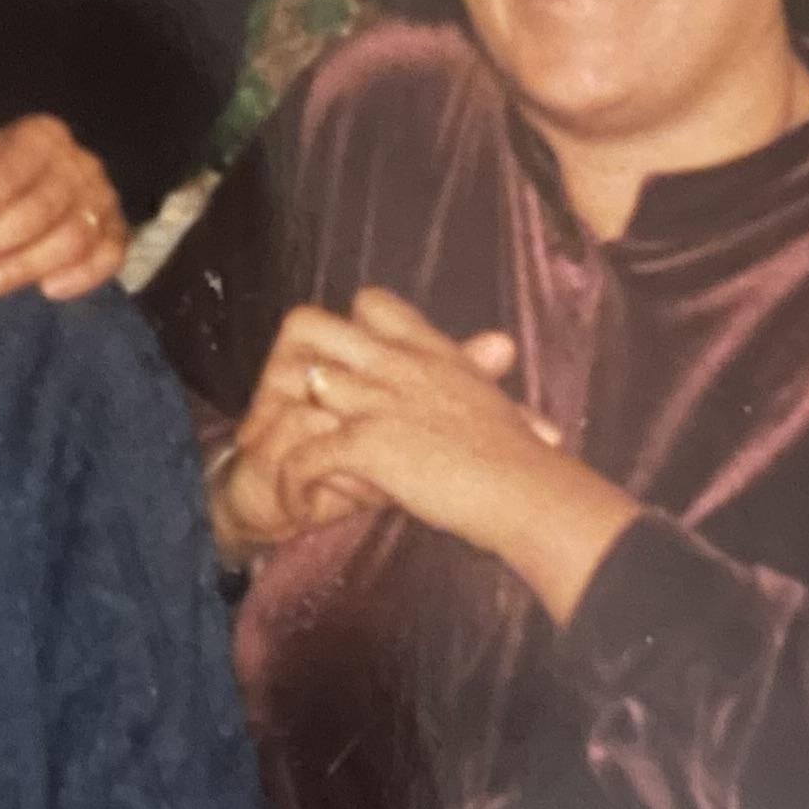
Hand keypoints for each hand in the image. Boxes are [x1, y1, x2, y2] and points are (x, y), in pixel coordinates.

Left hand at [0, 117, 126, 301]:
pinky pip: (111, 257)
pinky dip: (83, 276)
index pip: (3, 176)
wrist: (38, 183)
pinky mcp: (117, 231)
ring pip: (71, 238)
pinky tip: (46, 292)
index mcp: (40, 136)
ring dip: (20, 268)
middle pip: (36, 210)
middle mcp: (79, 163)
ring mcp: (103, 198)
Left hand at [217, 292, 635, 621]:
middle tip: (290, 410)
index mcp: (430, 350)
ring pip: (298, 385)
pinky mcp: (367, 443)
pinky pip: (303, 455)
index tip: (344, 370)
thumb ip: (483, 369)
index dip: (347, 331)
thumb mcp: (496, 396)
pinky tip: (297, 505)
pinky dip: (292, 484)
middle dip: (289, 363)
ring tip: (284, 460)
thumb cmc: (521, 457)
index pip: (370, 303)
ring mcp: (379, 400)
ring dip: (281, 425)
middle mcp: (399, 363)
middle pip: (312, 326)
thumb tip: (501, 345)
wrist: (527, 492)